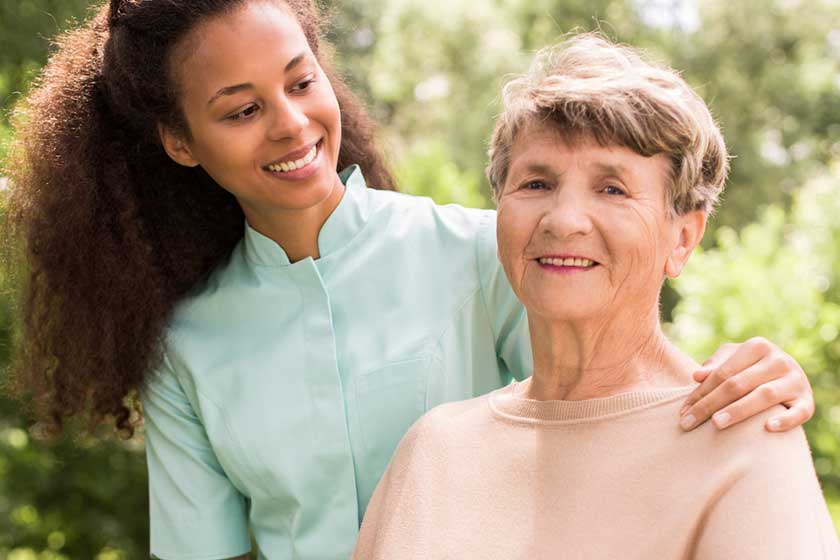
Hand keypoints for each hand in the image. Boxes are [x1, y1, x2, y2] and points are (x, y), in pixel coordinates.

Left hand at [678, 337, 813, 431]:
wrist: (788, 376)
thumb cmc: (750, 368)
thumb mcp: (733, 361)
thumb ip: (715, 366)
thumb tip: (697, 376)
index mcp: (757, 346)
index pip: (723, 373)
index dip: (700, 392)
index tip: (682, 412)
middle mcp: (779, 360)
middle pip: (738, 384)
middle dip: (710, 404)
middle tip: (689, 422)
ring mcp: (796, 380)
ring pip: (764, 396)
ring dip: (739, 410)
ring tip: (716, 424)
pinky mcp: (808, 400)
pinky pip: (799, 412)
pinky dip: (785, 420)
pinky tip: (767, 428)